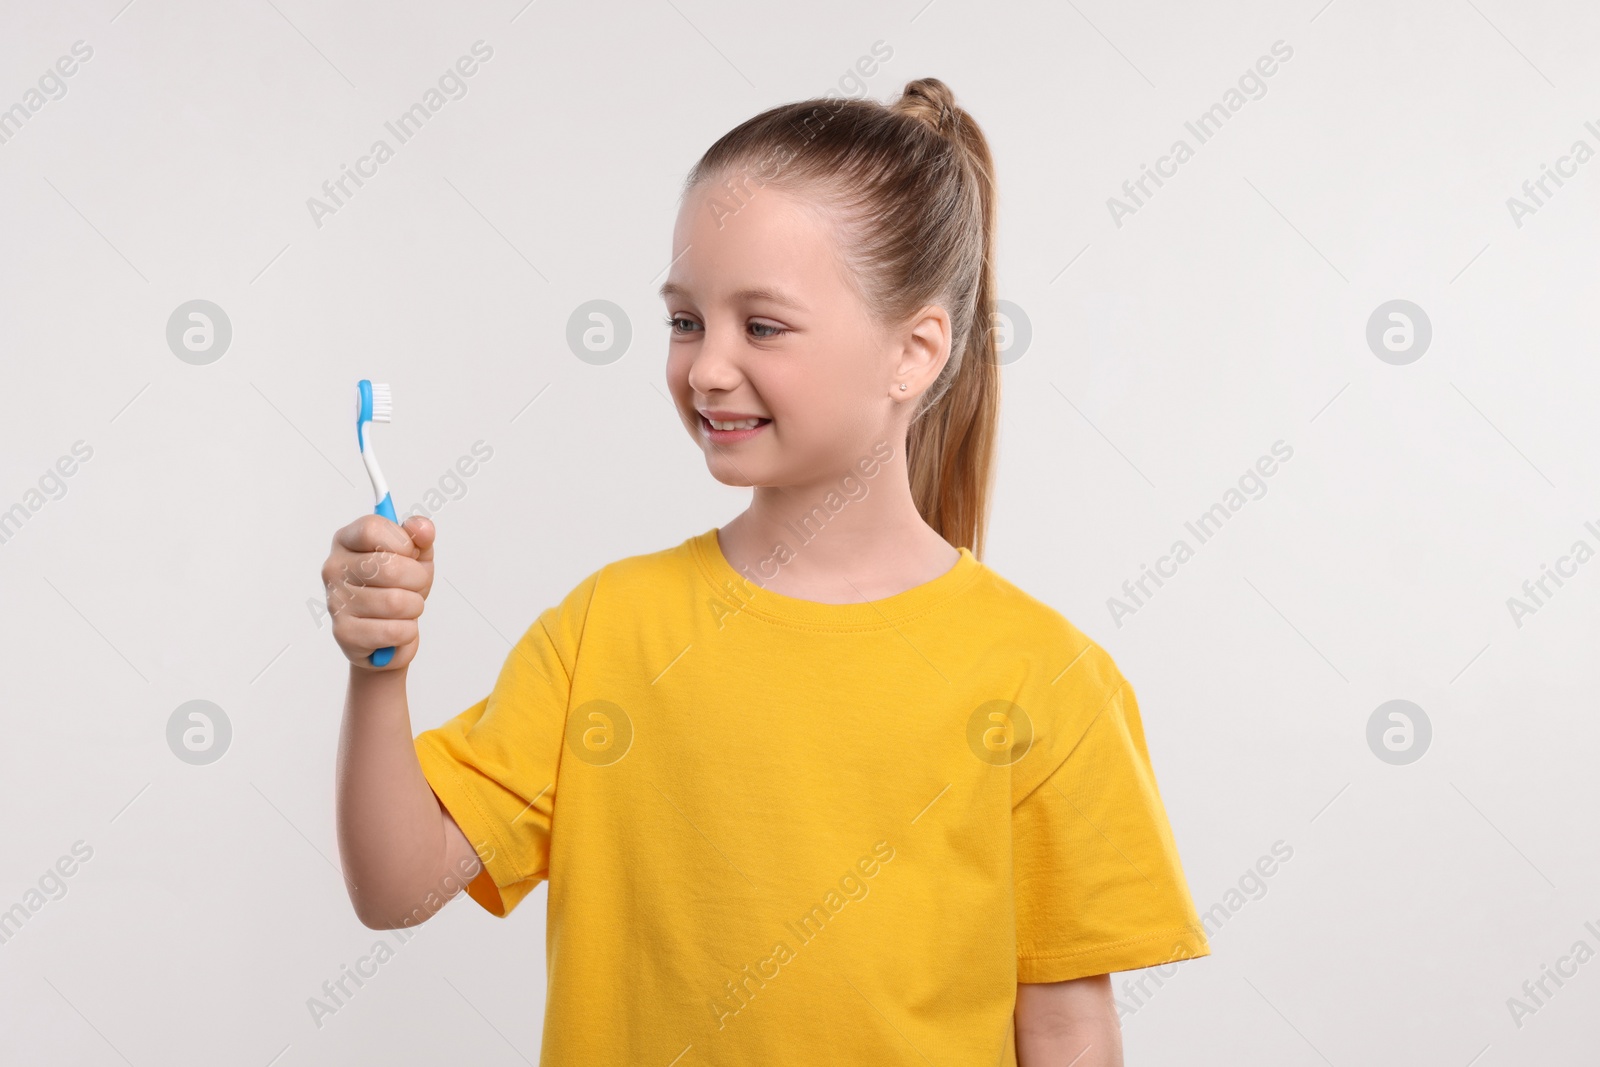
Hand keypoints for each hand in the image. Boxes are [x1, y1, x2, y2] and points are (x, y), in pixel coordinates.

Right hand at [322, 514, 434, 669]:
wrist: (389, 632)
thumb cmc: (398, 587)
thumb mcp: (415, 555)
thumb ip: (420, 536)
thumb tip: (423, 528)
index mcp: (347, 540)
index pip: (372, 529)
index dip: (402, 542)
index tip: (410, 553)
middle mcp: (334, 568)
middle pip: (389, 567)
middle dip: (417, 579)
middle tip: (413, 585)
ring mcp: (336, 601)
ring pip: (395, 602)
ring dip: (414, 607)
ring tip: (405, 608)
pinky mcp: (344, 633)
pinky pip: (393, 631)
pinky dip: (407, 631)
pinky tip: (397, 627)